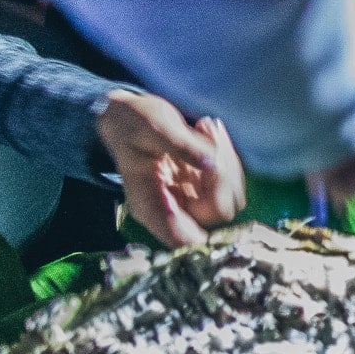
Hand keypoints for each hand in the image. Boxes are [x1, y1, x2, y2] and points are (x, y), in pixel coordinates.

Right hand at [98, 90, 247, 245]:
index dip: (209, 212)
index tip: (214, 168)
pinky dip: (225, 155)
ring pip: (229, 197)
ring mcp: (187, 198)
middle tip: (211, 137)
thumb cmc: (130, 122)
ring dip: (227, 161)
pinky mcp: (199, 185)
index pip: (185, 238)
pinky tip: (207, 128)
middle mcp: (171, 209)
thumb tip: (211, 162)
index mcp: (149, 206)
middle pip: (217, 212)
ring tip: (207, 126)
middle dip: (224, 175)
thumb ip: (181, 145)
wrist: (125, 115)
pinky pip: (228, 181)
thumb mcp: (152, 127)